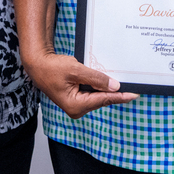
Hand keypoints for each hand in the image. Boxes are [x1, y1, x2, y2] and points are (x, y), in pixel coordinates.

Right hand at [24, 51, 138, 118]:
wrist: (38, 65)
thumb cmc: (52, 68)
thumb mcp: (76, 70)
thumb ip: (95, 78)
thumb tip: (114, 86)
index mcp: (76, 106)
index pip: (103, 100)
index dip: (120, 96)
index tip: (134, 94)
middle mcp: (77, 109)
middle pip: (101, 99)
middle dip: (115, 91)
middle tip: (132, 84)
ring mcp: (76, 104)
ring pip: (97, 95)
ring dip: (106, 87)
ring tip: (120, 80)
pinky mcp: (76, 98)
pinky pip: (92, 92)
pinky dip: (99, 86)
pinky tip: (106, 79)